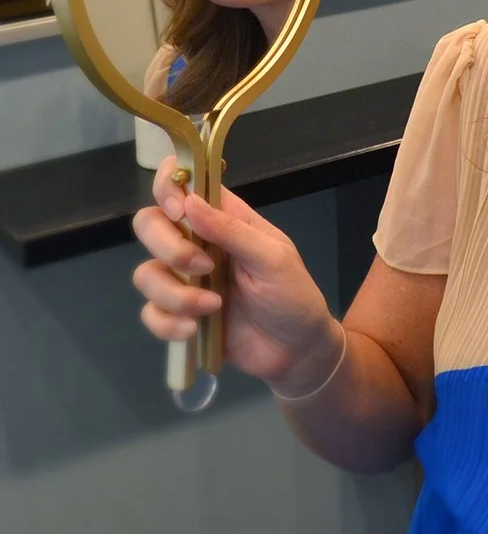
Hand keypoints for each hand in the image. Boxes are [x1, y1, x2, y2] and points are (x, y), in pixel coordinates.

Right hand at [132, 157, 337, 391]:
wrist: (295, 350)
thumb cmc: (293, 295)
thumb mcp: (273, 258)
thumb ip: (232, 230)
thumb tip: (190, 201)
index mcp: (225, 218)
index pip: (185, 183)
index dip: (169, 185)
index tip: (177, 208)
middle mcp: (198, 242)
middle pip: (149, 223)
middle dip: (167, 246)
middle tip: (203, 266)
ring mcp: (185, 279)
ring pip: (145, 273)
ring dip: (173, 293)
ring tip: (212, 307)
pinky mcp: (178, 313)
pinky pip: (150, 312)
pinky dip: (168, 323)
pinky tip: (195, 330)